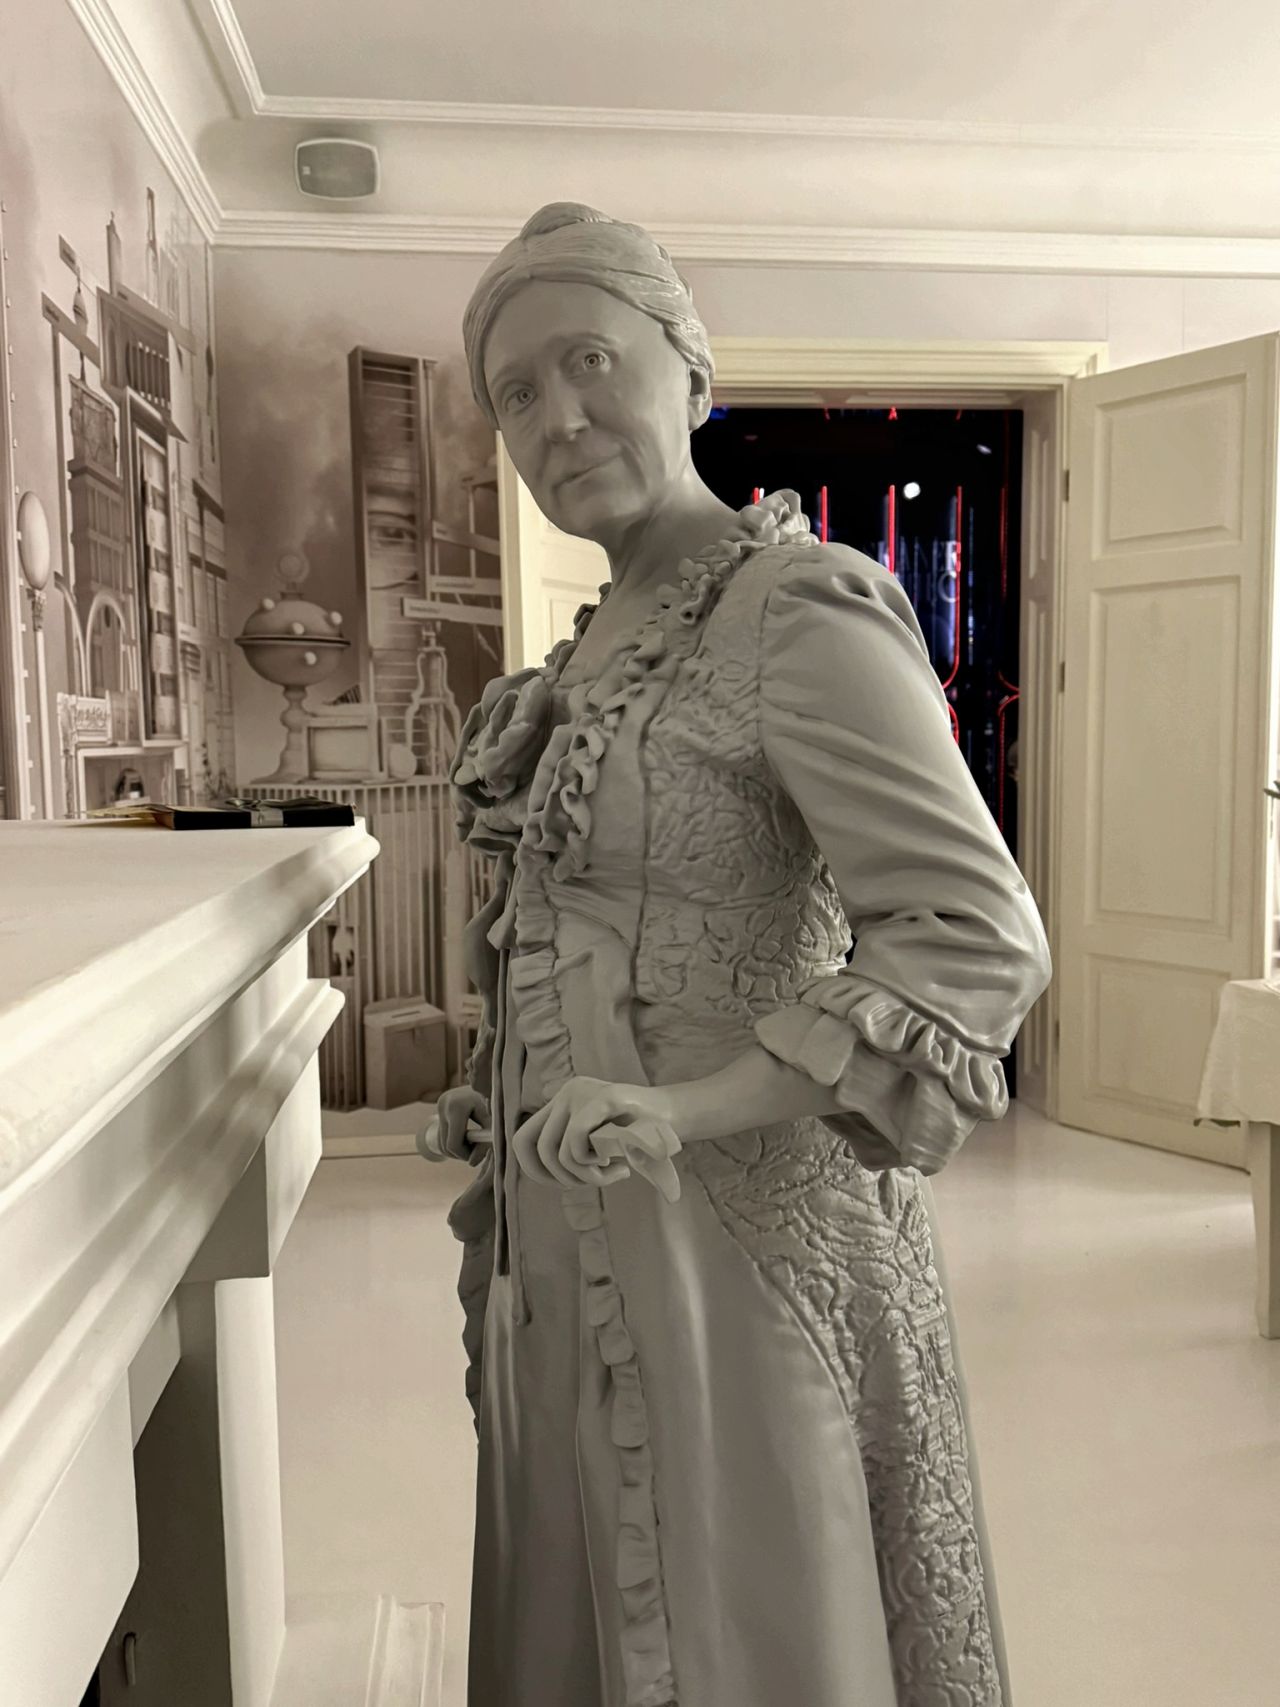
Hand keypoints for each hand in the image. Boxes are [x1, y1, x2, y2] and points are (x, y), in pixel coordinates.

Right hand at [417, 1085, 490, 1163]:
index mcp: (457, 1107)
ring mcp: (440, 1103)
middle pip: (445, 1144)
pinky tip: (468, 1136)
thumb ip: (484, 1145)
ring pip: (442, 1140)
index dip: (465, 1155)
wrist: (492, 1084)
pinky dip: (453, 1139)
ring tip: (475, 1142)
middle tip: (477, 1151)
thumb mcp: (493, 1125)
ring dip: (457, 1147)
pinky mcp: (440, 1104)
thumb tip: (471, 1163)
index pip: (453, 1144)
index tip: (477, 1155)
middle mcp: (444, 1103)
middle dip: (461, 1153)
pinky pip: (442, 1132)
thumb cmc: (496, 1105)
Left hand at [512, 1077, 683, 1201]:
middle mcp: (566, 1093)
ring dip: (586, 1176)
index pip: (524, 1139)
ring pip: (559, 1152)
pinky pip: (577, 1139)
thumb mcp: (596, 1143)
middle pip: (536, 1148)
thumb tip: (550, 1176)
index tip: (561, 1184)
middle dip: (561, 1177)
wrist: (674, 1118)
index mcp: (561, 1103)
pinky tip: (618, 1165)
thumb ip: (572, 1152)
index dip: (534, 1170)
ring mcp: (583, 1093)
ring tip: (614, 1174)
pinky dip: (593, 1163)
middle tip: (592, 1181)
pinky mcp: (605, 1097)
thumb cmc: (635, 1136)